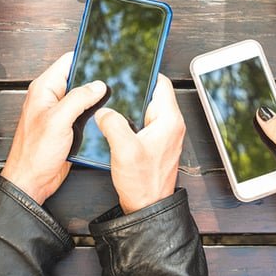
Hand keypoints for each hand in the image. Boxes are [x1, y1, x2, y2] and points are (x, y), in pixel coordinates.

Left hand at [1, 53, 107, 204]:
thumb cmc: (35, 153)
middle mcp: (52, 98)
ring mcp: (60, 112)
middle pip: (78, 78)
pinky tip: (106, 114)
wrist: (32, 181)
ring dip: (96, 98)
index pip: (68, 61)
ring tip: (114, 96)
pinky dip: (95, 113)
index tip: (105, 54)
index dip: (86, 56)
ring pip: (84, 96)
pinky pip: (85, 113)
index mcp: (44, 89)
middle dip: (95, 79)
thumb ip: (78, 98)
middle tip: (115, 79)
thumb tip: (98, 85)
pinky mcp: (68, 126)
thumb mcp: (58, 120)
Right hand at [95, 74, 184, 213]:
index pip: (162, 83)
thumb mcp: (124, 149)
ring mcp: (165, 135)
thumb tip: (104, 110)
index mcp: (169, 120)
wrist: (147, 209)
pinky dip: (132, 119)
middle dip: (135, 89)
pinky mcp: (157, 144)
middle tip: (115, 85)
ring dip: (132, 106)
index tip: (130, 67)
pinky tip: (116, 123)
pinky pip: (145, 122)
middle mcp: (171, 125)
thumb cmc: (142, 183)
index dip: (146, 73)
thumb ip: (113, 124)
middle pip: (154, 94)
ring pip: (147, 109)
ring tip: (113, 103)